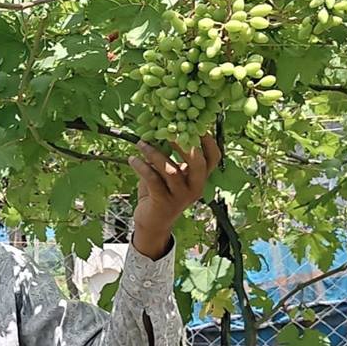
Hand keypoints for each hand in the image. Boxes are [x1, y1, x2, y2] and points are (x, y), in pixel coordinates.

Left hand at [127, 136, 221, 258]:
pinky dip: (142, 167)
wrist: (153, 222)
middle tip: (167, 129)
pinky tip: (133, 159)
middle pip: (198, 162)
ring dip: (154, 153)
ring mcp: (181, 196)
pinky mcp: (164, 203)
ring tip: (141, 143)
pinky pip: (153, 180)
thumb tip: (159, 129)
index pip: (213, 157)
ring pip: (171, 170)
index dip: (207, 140)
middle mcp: (195, 187)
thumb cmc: (161, 192)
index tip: (194, 123)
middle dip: (183, 143)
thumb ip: (169, 156)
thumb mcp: (169, 174)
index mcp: (200, 177)